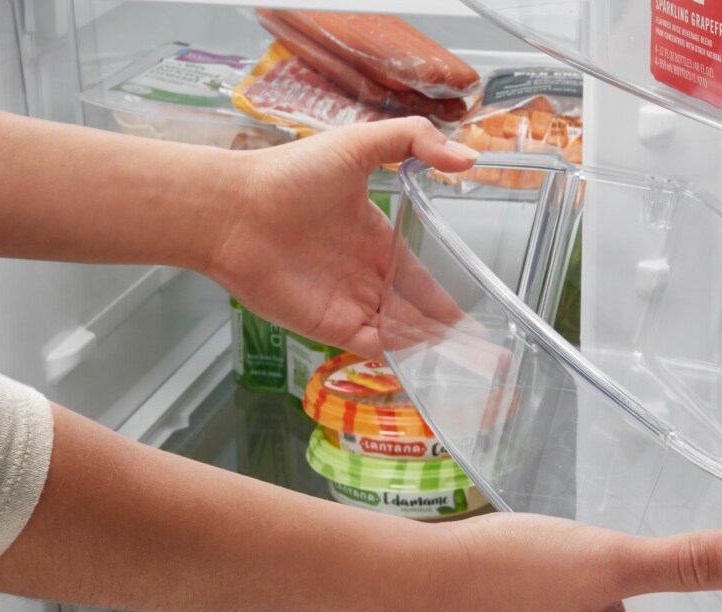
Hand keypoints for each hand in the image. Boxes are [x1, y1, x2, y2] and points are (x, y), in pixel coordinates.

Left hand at [202, 118, 478, 359]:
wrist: (234, 209)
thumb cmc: (289, 174)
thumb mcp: (358, 144)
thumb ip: (413, 140)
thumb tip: (467, 159)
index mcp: (375, 239)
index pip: (419, 275)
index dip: (446, 294)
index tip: (477, 309)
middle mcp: (364, 276)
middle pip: (413, 312)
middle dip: (446, 331)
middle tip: (488, 350)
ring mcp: (347, 303)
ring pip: (400, 334)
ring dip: (430, 348)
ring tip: (470, 362)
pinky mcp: (329, 326)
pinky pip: (374, 348)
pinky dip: (401, 357)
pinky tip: (430, 362)